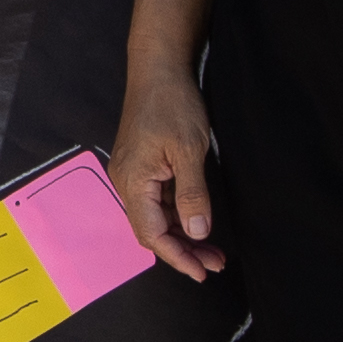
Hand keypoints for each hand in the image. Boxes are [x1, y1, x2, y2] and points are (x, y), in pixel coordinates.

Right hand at [109, 62, 226, 280]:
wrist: (159, 69)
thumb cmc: (172, 104)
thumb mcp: (189, 150)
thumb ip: (192, 195)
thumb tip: (198, 233)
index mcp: (133, 182)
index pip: (152, 234)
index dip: (177, 257)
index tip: (202, 272)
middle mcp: (127, 183)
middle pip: (152, 230)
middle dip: (183, 251)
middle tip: (216, 264)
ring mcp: (134, 175)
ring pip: (156, 218)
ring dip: (183, 236)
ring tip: (213, 251)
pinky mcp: (143, 167)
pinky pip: (158, 202)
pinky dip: (178, 216)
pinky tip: (197, 222)